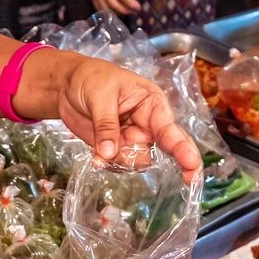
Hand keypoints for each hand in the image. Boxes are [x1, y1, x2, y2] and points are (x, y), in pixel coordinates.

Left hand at [22, 49, 200, 174]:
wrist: (66, 86)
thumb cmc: (91, 78)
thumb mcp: (100, 96)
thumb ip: (106, 125)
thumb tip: (109, 153)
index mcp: (152, 103)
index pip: (170, 129)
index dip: (183, 149)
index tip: (193, 165)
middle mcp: (148, 123)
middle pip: (162, 150)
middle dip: (164, 161)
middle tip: (187, 180)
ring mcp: (133, 137)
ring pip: (137, 161)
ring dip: (121, 161)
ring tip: (100, 147)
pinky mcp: (117, 148)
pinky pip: (119, 164)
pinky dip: (107, 163)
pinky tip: (96, 156)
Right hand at [81, 0, 140, 18]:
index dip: (132, 4)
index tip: (139, 7)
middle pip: (115, 5)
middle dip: (127, 11)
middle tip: (134, 11)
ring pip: (108, 9)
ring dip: (118, 13)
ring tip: (126, 12)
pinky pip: (100, 8)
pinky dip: (109, 12)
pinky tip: (116, 11)